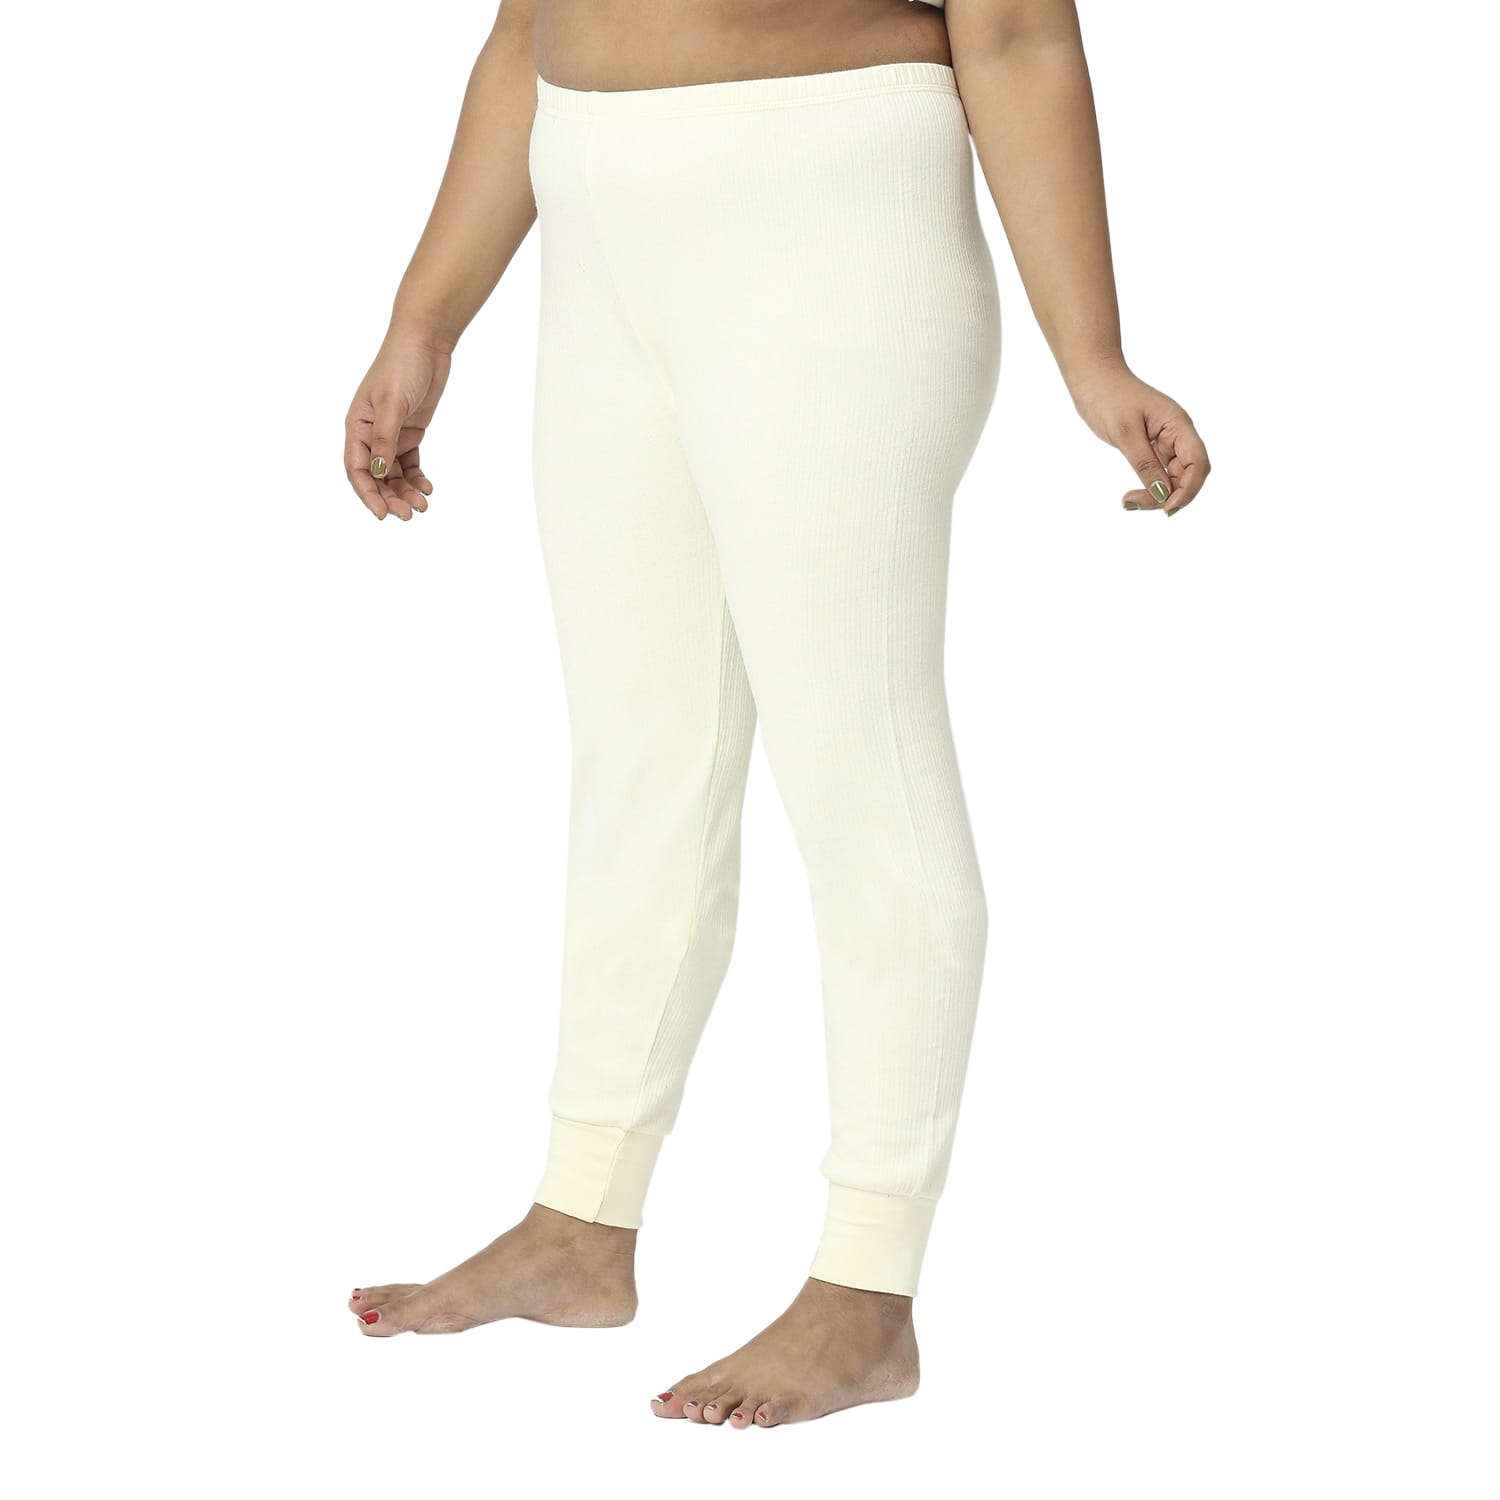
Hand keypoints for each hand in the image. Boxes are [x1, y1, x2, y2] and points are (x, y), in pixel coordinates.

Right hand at [343, 336, 452, 520]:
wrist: (425, 343)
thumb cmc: (401, 366)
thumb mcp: (393, 405)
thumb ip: (386, 440)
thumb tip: (380, 473)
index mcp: (357, 426)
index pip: (357, 469)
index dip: (368, 493)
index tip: (382, 514)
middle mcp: (371, 433)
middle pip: (377, 476)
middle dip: (390, 497)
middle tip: (409, 514)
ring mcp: (391, 434)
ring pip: (394, 473)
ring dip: (405, 491)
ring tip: (423, 505)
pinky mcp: (410, 432)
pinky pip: (410, 462)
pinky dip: (417, 477)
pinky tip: (428, 488)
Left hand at [1067, 358, 1210, 517]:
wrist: (1092, 378)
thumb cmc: (1108, 397)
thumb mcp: (1125, 433)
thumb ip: (1145, 464)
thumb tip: (1162, 494)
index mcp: (1178, 424)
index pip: (1198, 463)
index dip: (1188, 489)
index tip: (1167, 508)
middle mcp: (1177, 433)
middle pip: (1188, 474)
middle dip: (1169, 495)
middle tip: (1134, 504)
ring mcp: (1165, 440)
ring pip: (1172, 477)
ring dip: (1156, 494)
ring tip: (1128, 502)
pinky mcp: (1151, 446)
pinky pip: (1158, 472)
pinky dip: (1148, 486)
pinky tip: (1132, 495)